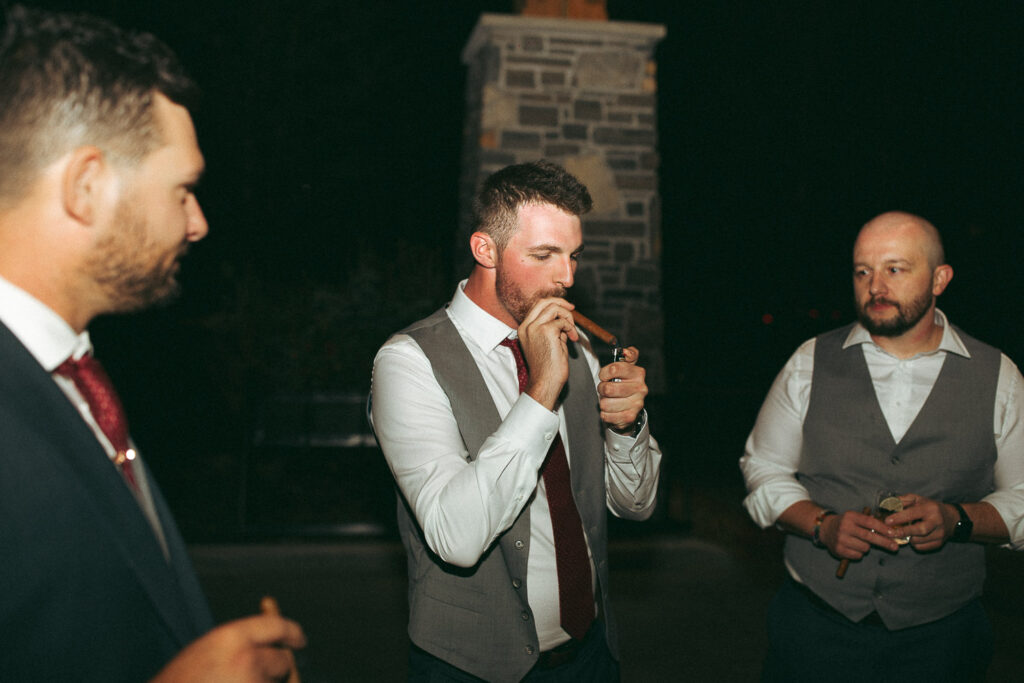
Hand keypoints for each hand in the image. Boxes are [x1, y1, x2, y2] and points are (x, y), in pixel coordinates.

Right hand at [151, 614, 305, 682]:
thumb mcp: (206, 651)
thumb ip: (240, 645)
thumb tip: (275, 645)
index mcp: (232, 637)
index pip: (276, 627)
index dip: (291, 632)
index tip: (298, 640)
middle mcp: (247, 658)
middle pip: (283, 660)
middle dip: (276, 670)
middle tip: (251, 678)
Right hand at [517, 297, 578, 408]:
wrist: (546, 382)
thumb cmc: (548, 367)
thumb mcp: (549, 342)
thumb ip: (553, 328)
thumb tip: (565, 316)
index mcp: (524, 328)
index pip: (538, 306)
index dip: (554, 303)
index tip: (567, 309)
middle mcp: (527, 326)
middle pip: (544, 302)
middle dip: (561, 303)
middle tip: (572, 310)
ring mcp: (535, 327)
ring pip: (554, 308)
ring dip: (568, 317)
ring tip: (572, 332)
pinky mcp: (546, 331)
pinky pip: (562, 321)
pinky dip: (570, 328)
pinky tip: (572, 339)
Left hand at [597, 346, 646, 432]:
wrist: (630, 408)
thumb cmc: (623, 384)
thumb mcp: (626, 367)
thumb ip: (628, 355)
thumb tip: (626, 351)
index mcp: (638, 373)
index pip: (614, 368)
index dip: (604, 373)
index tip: (604, 376)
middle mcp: (640, 388)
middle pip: (608, 388)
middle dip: (602, 389)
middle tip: (605, 390)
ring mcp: (636, 404)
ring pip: (605, 403)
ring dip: (603, 402)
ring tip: (610, 400)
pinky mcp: (630, 417)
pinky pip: (607, 415)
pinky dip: (605, 414)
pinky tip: (611, 411)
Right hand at [819, 507, 901, 559]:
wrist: (826, 529)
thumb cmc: (846, 523)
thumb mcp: (855, 517)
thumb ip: (870, 522)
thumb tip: (889, 530)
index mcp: (850, 516)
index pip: (870, 522)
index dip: (883, 528)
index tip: (893, 534)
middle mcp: (844, 527)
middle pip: (869, 536)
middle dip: (884, 542)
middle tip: (895, 547)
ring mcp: (841, 539)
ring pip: (865, 547)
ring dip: (867, 547)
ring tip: (860, 542)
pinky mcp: (839, 550)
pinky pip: (858, 555)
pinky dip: (859, 553)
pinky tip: (853, 547)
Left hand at [883, 494, 957, 551]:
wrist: (951, 518)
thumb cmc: (930, 507)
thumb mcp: (918, 499)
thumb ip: (904, 500)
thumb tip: (889, 504)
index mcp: (930, 509)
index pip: (913, 513)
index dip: (899, 518)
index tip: (887, 521)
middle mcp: (937, 521)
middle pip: (920, 530)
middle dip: (904, 532)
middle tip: (890, 533)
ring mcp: (940, 534)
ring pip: (919, 540)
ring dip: (908, 538)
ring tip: (902, 533)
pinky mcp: (939, 543)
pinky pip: (922, 547)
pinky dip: (914, 544)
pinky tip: (912, 537)